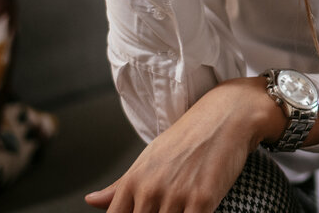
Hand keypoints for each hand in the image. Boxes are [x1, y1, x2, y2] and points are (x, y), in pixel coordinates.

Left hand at [84, 78, 279, 212]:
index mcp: (134, 181)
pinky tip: (198, 210)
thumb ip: (120, 186)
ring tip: (181, 206)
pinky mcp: (203, 200)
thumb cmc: (189, 135)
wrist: (227, 115)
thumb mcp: (150, 157)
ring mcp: (176, 196)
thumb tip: (91, 201)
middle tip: (165, 207)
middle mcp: (150, 190)